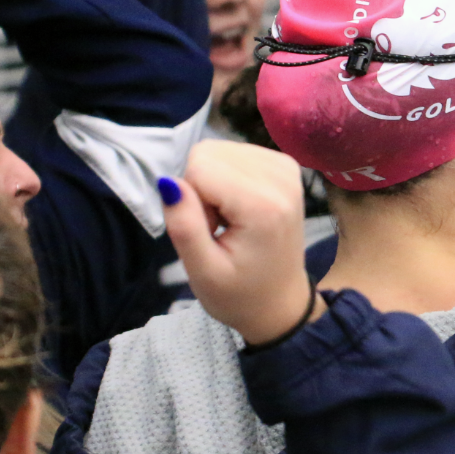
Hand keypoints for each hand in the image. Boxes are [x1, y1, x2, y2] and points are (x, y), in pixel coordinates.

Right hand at [161, 142, 318, 346]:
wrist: (280, 302)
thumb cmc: (239, 294)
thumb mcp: (203, 272)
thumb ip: (184, 226)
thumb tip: (167, 181)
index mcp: (264, 205)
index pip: (199, 167)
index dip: (190, 199)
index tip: (208, 230)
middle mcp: (282, 178)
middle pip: (209, 153)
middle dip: (201, 188)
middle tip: (218, 227)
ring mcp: (287, 168)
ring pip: (220, 151)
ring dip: (214, 184)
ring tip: (230, 221)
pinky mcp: (286, 166)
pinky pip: (236, 153)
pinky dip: (228, 178)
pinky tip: (240, 209)